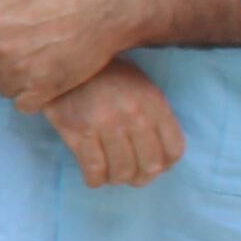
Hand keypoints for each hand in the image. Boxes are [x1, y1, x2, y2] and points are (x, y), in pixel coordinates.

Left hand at [0, 0, 128, 112]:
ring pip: (2, 89)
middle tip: (20, 55)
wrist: (104, 7)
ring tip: (33, 66)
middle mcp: (0, 52)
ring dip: (14, 82)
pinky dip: (30, 98)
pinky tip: (42, 83)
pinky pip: (23, 105)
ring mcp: (22, 72)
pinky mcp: (46, 88)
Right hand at [44, 59, 184, 189]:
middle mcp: (134, 116)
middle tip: (130, 176)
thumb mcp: (142, 88)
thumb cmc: (108, 76)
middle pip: (149, 166)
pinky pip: (94, 170)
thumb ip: (155, 117)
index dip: (165, 165)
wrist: (67, 60)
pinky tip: (94, 175)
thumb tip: (161, 156)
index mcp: (154, 104)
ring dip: (117, 179)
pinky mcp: (78, 132)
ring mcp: (105, 125)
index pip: (173, 150)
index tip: (153, 165)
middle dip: (141, 178)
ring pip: (121, 172)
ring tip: (110, 173)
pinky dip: (96, 180)